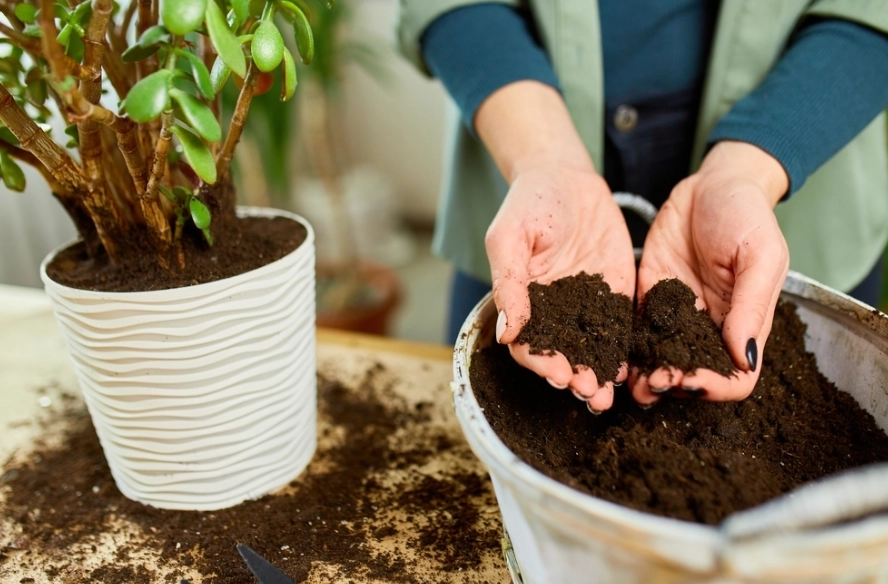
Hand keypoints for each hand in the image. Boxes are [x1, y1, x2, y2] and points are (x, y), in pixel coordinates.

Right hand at [487, 163, 635, 410]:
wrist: (567, 177)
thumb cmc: (530, 203)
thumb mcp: (510, 237)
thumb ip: (509, 283)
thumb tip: (506, 332)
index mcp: (524, 303)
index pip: (529, 345)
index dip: (541, 363)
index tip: (557, 374)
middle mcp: (554, 312)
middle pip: (562, 355)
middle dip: (575, 377)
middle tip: (589, 392)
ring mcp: (585, 306)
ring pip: (592, 349)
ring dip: (599, 373)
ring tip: (609, 392)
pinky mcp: (615, 295)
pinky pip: (619, 328)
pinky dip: (624, 350)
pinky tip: (631, 368)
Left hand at [632, 141, 789, 403]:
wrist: (711, 183)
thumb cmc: (746, 214)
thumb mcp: (760, 254)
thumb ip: (752, 305)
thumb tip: (743, 357)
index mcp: (743, 323)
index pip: (736, 376)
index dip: (716, 386)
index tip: (690, 381)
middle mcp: (708, 326)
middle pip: (693, 374)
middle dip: (673, 385)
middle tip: (651, 382)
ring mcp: (676, 314)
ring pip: (660, 359)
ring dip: (645, 375)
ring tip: (628, 382)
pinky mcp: (649, 296)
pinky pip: (636, 329)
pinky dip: (625, 347)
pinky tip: (610, 354)